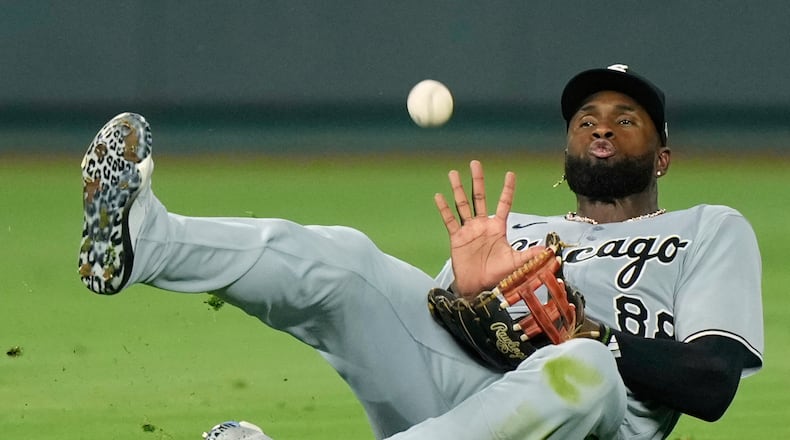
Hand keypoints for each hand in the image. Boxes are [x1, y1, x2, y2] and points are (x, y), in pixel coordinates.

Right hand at [434, 160, 544, 297]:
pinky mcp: (457, 237)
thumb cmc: (497, 274)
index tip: (510, 173)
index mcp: (497, 227)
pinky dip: (444, 209)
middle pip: (479, 198)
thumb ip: (530, 254)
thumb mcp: (516, 263)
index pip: (504, 204)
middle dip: (478, 180)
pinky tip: (439, 196)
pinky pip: (450, 220)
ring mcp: (469, 229)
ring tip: (453, 173)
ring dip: (458, 189)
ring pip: (462, 205)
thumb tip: (549, 250)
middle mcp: (482, 224)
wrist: (479, 287)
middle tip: (475, 163)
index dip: (507, 189)